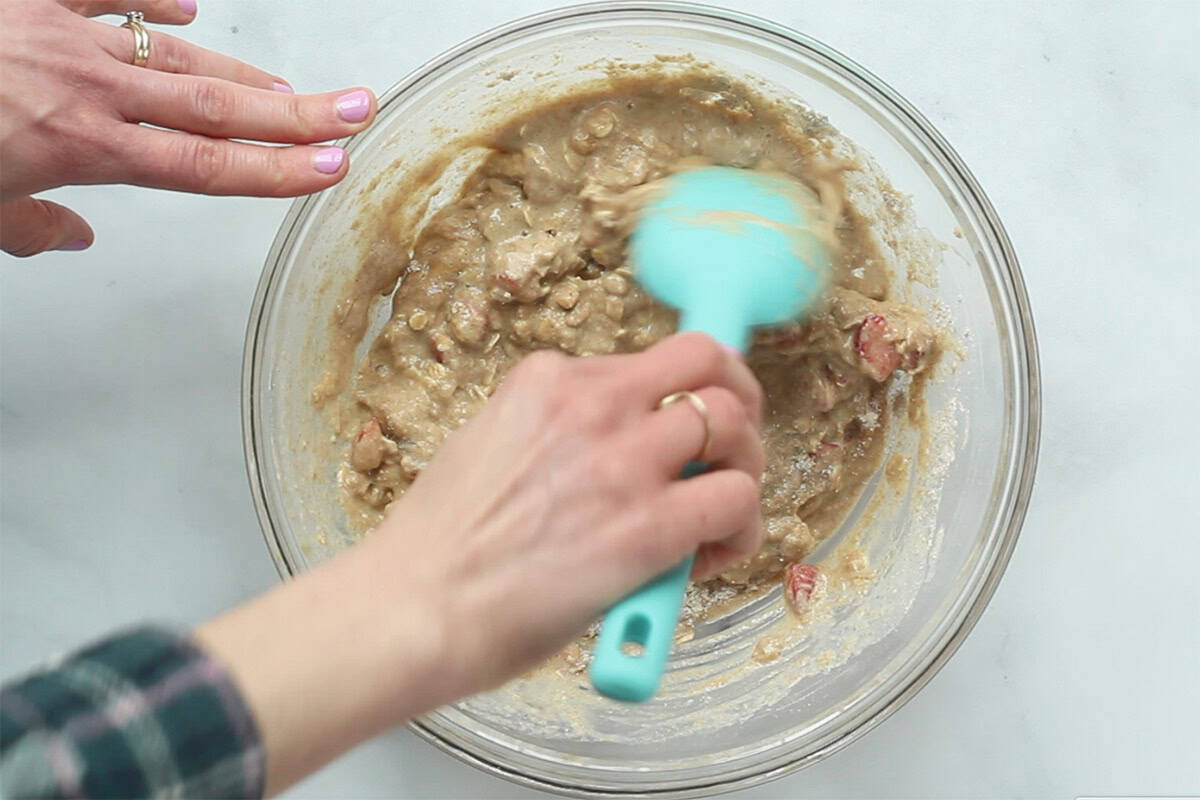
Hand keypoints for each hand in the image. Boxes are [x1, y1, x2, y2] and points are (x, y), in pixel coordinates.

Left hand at [0, 0, 376, 255]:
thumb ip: (31, 227)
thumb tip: (71, 235)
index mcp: (82, 146)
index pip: (206, 166)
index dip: (276, 171)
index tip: (330, 170)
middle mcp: (90, 89)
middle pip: (217, 106)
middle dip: (296, 113)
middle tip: (356, 111)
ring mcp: (65, 34)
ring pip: (178, 55)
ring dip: (245, 71)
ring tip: (297, 87)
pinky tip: (189, 7)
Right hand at [384, 332, 765, 687]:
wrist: (413, 607)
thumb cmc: (441, 546)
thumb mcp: (492, 444)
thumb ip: (560, 432)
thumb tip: (621, 451)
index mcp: (549, 379)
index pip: (656, 357)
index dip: (693, 384)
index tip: (705, 405)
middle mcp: (592, 403)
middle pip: (709, 364)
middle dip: (738, 402)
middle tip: (734, 449)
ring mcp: (623, 461)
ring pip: (734, 424)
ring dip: (745, 465)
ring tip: (724, 509)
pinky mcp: (649, 526)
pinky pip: (736, 499)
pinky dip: (742, 527)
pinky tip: (711, 555)